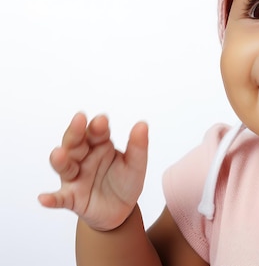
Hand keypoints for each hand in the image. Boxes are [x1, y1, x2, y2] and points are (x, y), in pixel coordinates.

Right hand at [38, 113, 148, 230]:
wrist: (122, 210)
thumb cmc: (125, 182)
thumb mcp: (136, 165)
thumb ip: (138, 146)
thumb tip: (142, 124)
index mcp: (100, 146)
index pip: (96, 133)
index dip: (98, 127)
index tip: (102, 120)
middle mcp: (84, 158)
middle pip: (75, 143)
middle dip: (76, 133)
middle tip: (79, 121)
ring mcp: (75, 178)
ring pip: (65, 167)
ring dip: (61, 160)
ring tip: (59, 154)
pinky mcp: (71, 198)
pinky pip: (59, 198)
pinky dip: (51, 199)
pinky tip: (44, 198)